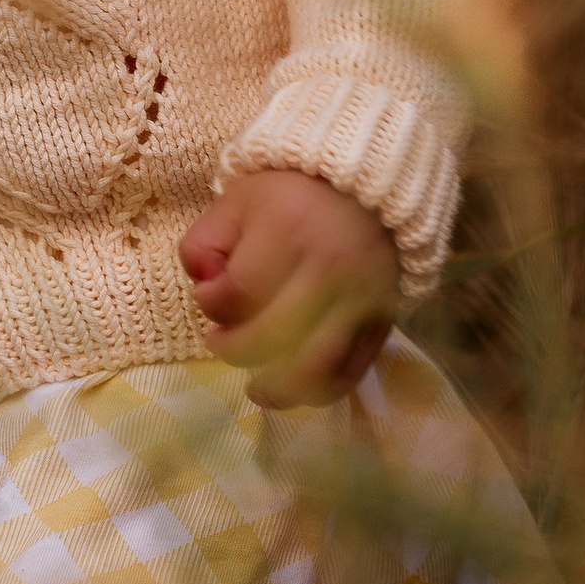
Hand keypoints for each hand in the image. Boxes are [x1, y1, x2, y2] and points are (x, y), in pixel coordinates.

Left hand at [179, 170, 401, 410]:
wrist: (365, 191)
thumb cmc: (291, 197)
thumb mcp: (235, 202)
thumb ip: (203, 244)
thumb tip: (205, 290)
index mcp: (289, 229)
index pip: (239, 293)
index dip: (212, 305)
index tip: (208, 297)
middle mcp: (330, 268)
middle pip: (275, 335)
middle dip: (237, 349)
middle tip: (221, 341)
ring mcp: (361, 299)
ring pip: (320, 366)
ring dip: (281, 389)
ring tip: (257, 390)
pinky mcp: (381, 322)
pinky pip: (352, 371)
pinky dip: (322, 392)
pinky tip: (297, 391)